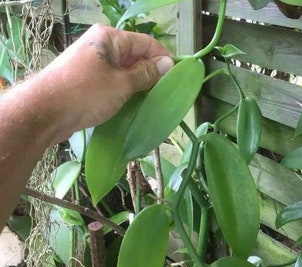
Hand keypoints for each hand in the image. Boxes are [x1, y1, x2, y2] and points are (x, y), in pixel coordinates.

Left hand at [39, 24, 173, 142]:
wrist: (44, 113)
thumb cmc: (86, 93)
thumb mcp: (121, 83)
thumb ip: (146, 73)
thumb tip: (169, 64)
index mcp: (109, 38)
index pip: (145, 42)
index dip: (163, 57)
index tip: (177, 75)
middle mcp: (101, 47)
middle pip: (135, 56)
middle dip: (152, 72)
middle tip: (167, 91)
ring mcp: (93, 64)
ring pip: (124, 71)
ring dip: (139, 83)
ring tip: (154, 98)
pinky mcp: (88, 81)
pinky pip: (113, 81)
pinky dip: (126, 90)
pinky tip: (136, 102)